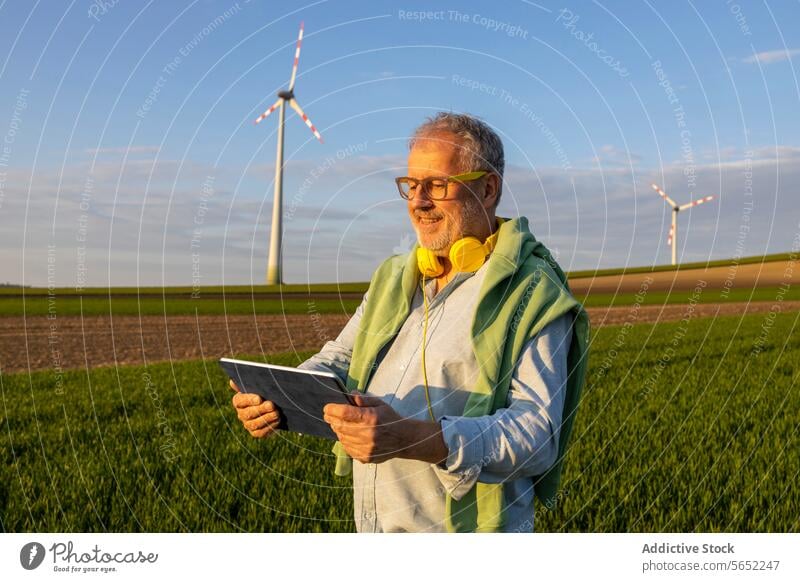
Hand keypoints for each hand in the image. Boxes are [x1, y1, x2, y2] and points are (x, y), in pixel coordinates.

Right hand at [229, 379, 280, 438]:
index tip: (259, 398)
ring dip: (266, 418)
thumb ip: (248, 381)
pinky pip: (261, 432)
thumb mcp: (258, 385)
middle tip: (271, 405)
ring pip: (254, 424)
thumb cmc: (265, 392)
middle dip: (261, 409)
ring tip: (277, 413)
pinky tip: (277, 420)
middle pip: (248, 413)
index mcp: (239, 401)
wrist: (275, 405)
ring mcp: (248, 424)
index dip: (249, 400)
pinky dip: (269, 426)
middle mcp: (241, 414)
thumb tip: (232, 382)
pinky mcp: (256, 433)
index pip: (239, 401)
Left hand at [323, 394, 447, 464]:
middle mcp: (367, 433)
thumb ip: (363, 399)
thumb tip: (349, 394)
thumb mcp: (379, 404)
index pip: (344, 413)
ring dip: (338, 431)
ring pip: (342, 438)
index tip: (327, 407)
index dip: (332, 410)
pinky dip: (345, 441)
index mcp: (370, 417)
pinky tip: (348, 436)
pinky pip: (348, 449)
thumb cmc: (391, 418)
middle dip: (332, 420)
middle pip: (340, 426)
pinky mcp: (365, 457)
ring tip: (339, 425)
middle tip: (329, 415)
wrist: (404, 439)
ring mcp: (366, 448)